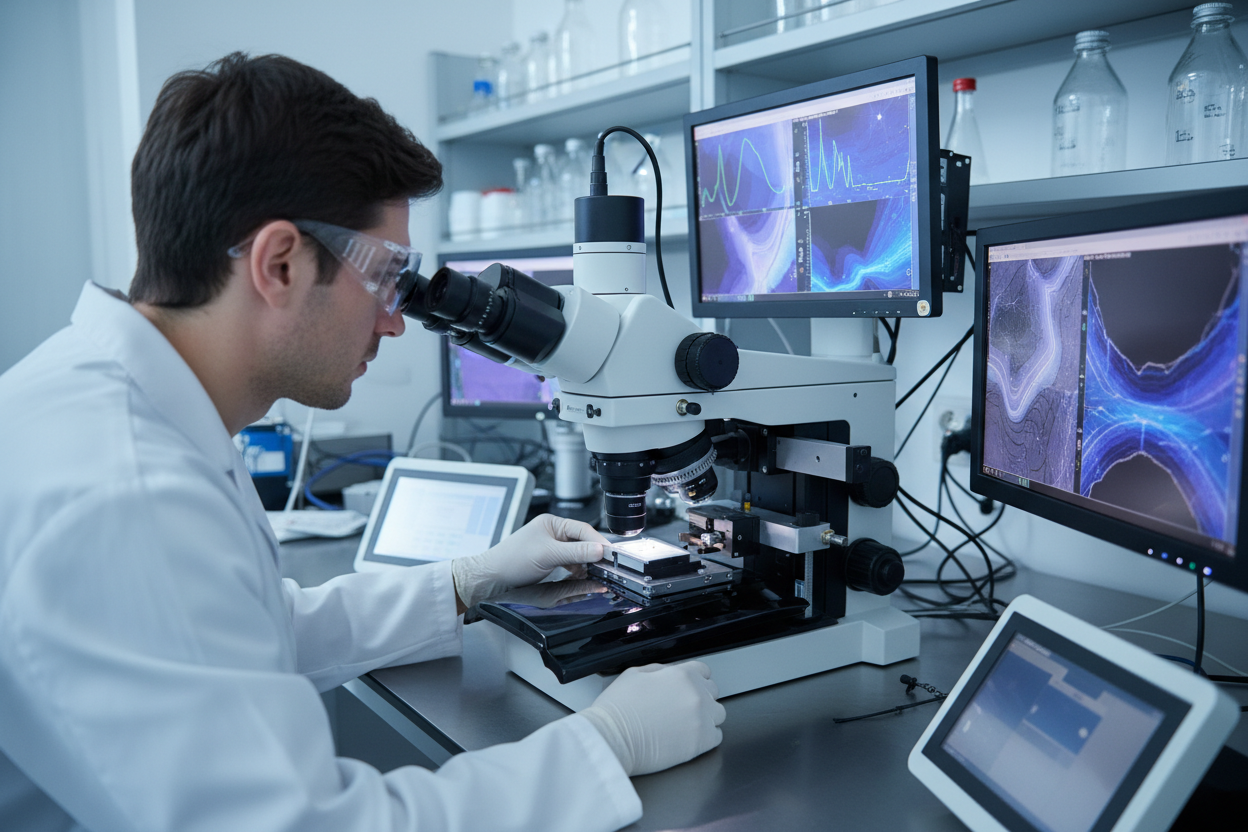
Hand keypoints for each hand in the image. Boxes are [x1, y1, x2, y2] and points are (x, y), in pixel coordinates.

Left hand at [451, 514, 606, 611]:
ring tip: (597, 573)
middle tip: (607, 566)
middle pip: (582, 542)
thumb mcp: (547, 555)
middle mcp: (553, 533)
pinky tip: (584, 577)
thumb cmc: (511, 561)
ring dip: (587, 564)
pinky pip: (571, 564)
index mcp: (552, 523)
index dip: (598, 542)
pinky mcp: (550, 562)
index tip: (610, 554)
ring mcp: (551, 548)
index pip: (583, 530)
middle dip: (594, 554)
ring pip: (578, 554)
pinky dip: (579, 571)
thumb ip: (575, 552)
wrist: (492, 579)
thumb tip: (599, 549)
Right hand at [579, 661, 725, 776]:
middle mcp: (696, 694)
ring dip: (707, 717)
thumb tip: (669, 674)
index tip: (689, 688)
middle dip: (701, 698)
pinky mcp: (702, 742)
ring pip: (718, 714)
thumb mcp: (634, 674)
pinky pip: (717, 736)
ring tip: (687, 724)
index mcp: (682, 675)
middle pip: (713, 692)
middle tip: (683, 708)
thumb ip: (660, 671)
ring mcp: (702, 718)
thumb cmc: (618, 709)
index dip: (694, 679)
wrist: (613, 737)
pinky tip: (690, 737)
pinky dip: (707, 737)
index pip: (703, 671)